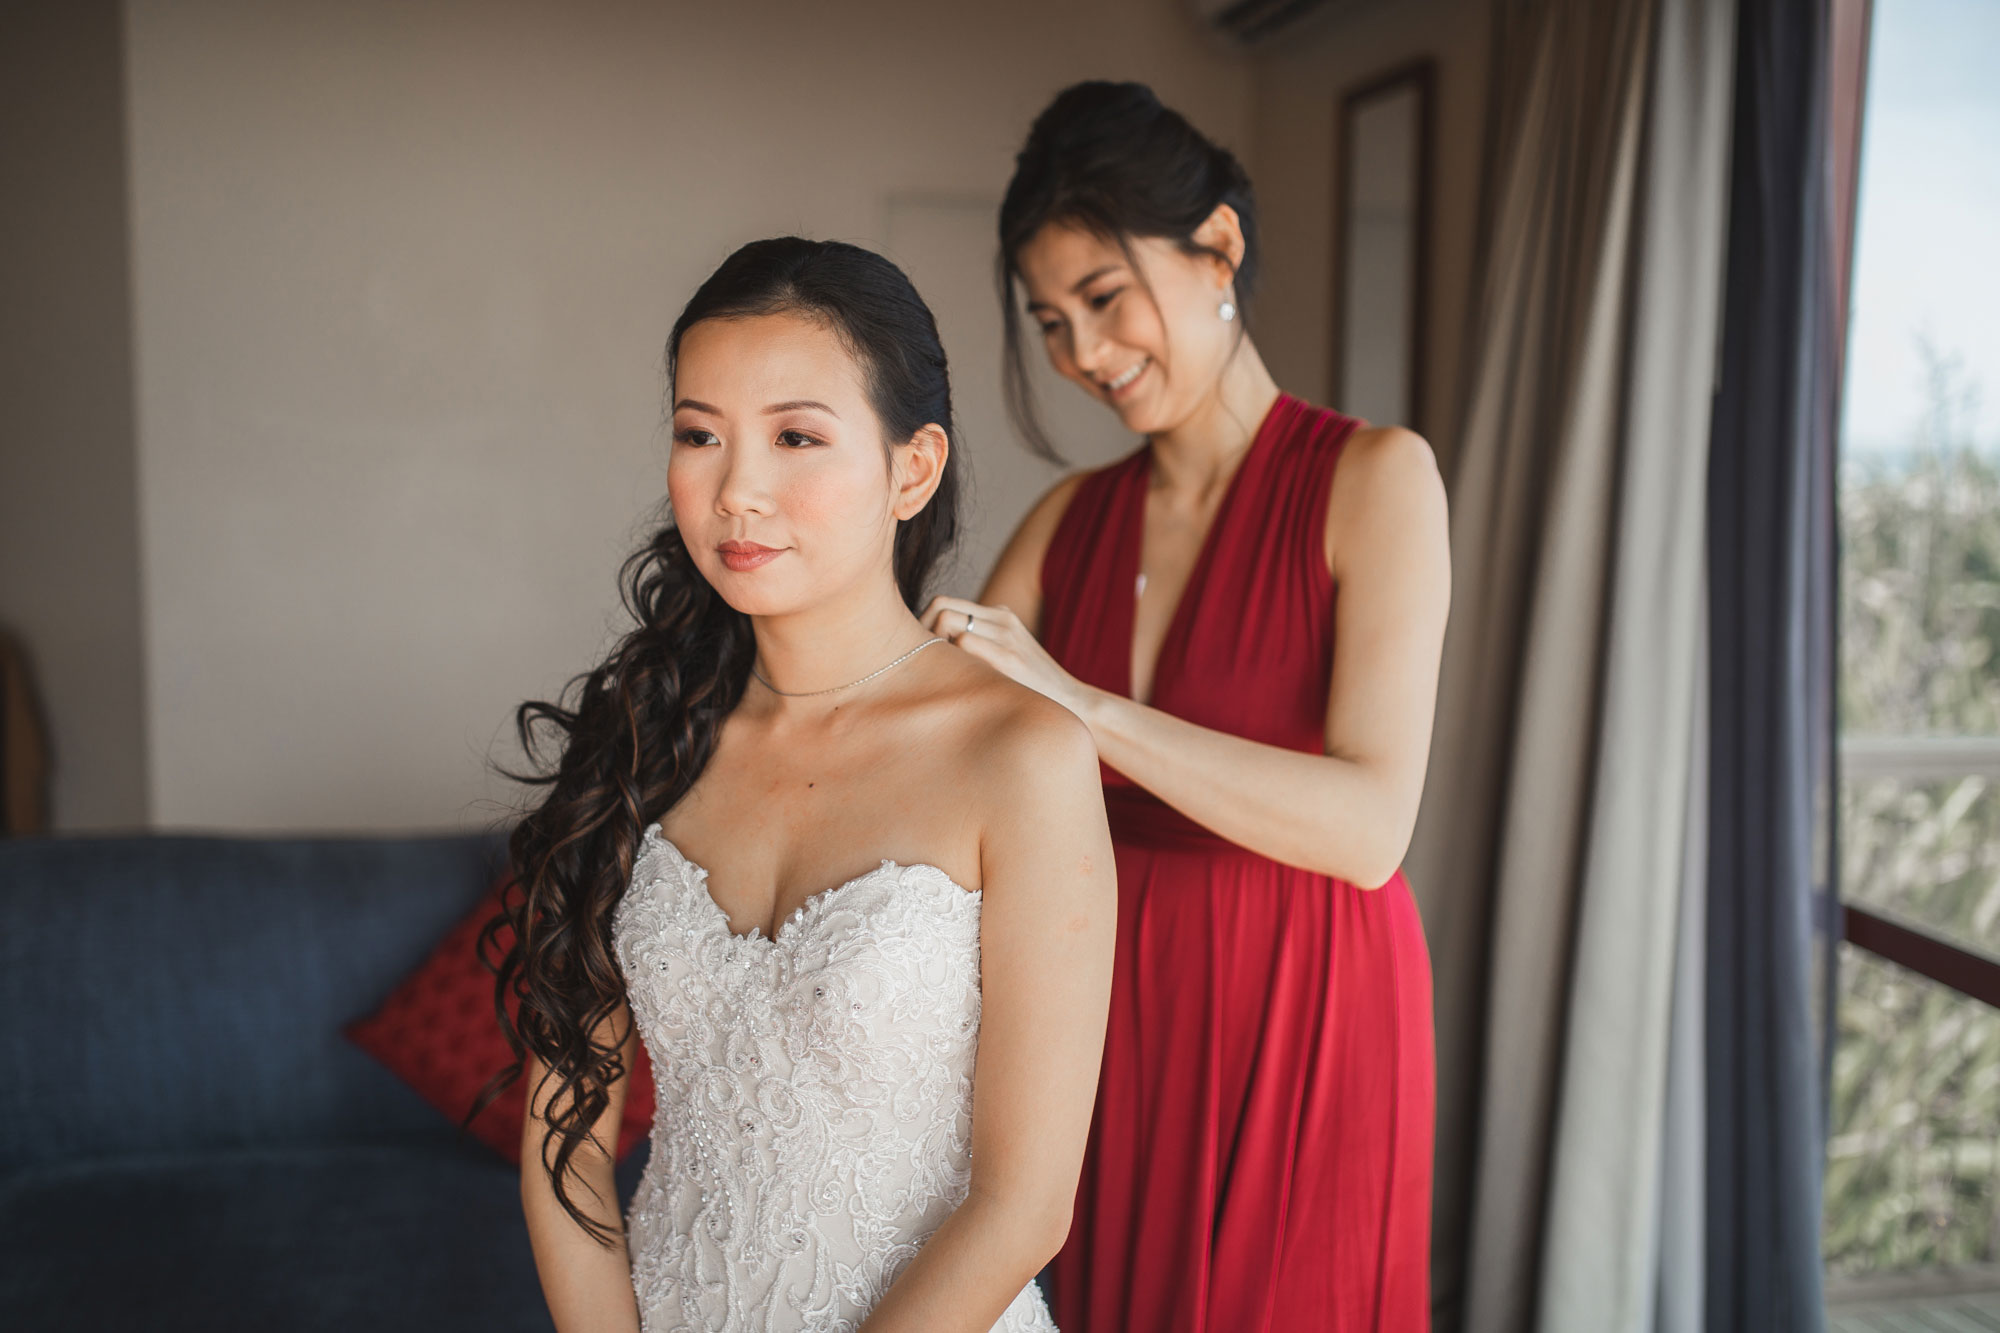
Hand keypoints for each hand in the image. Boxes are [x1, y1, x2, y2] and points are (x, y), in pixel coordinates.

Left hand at [919, 595, 1098, 720]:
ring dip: (932, 645)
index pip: (944, 603)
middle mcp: (1002, 618)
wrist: (1073, 703)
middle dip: (921, 631)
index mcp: (1001, 615)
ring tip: (938, 672)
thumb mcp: (1009, 653)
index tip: (920, 652)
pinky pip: (963, 643)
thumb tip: (934, 650)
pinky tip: (952, 681)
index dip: (923, 624)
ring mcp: (1006, 635)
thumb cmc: (1033, 686)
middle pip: (940, 605)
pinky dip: (949, 658)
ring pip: (946, 620)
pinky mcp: (1009, 658)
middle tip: (921, 661)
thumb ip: (983, 642)